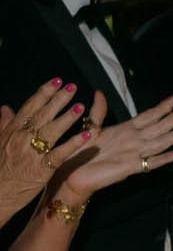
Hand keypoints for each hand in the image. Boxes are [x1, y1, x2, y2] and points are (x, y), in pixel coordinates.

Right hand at [0, 81, 87, 220]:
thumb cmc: (0, 167)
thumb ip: (4, 124)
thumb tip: (5, 108)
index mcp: (12, 131)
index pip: (30, 107)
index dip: (44, 93)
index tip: (57, 81)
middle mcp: (21, 139)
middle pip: (42, 115)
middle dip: (58, 100)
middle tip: (72, 86)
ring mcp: (32, 153)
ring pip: (52, 131)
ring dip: (67, 118)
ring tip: (81, 106)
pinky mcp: (42, 168)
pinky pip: (60, 153)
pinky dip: (73, 143)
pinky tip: (87, 135)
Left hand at [55, 98, 172, 199]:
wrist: (70, 173)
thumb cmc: (78, 151)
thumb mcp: (89, 127)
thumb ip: (98, 112)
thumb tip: (99, 93)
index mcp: (125, 130)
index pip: (148, 116)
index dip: (162, 108)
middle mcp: (134, 141)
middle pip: (160, 127)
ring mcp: (134, 154)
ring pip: (161, 142)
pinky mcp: (131, 167)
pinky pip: (153, 162)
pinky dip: (166, 157)